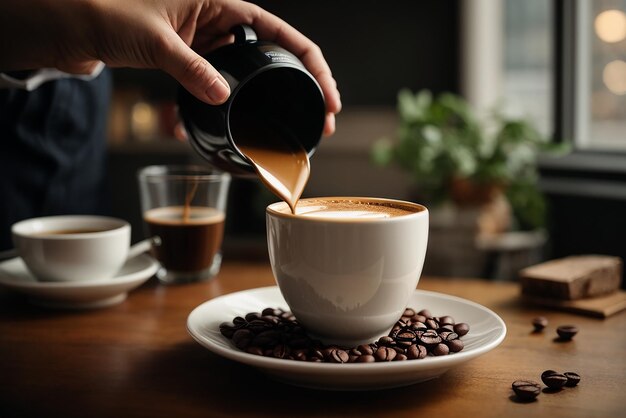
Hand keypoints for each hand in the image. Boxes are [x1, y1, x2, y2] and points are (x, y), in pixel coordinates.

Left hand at [0, 0, 340, 134]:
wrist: (71, 24)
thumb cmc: (105, 11)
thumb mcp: (154, 40)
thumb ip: (191, 69)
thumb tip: (221, 98)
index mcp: (221, 2)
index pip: (281, 32)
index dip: (312, 63)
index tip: (328, 95)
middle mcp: (220, 22)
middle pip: (276, 54)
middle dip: (302, 87)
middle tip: (320, 119)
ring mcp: (207, 44)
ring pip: (253, 73)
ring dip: (271, 99)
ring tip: (292, 125)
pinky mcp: (192, 61)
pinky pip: (224, 84)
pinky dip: (233, 103)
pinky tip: (240, 121)